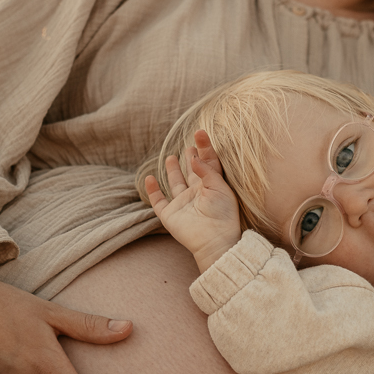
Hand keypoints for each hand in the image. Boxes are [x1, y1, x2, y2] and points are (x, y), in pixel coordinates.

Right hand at [144, 130, 243, 272]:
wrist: (215, 240)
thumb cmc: (223, 215)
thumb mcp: (220, 188)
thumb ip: (207, 170)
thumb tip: (193, 158)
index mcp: (213, 187)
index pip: (208, 163)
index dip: (204, 148)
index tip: (200, 132)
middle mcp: (197, 194)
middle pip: (192, 172)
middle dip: (191, 158)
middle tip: (189, 145)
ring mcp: (183, 204)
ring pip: (176, 184)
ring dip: (173, 171)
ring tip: (171, 157)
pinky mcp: (170, 215)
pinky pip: (158, 201)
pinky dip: (152, 191)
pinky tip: (149, 178)